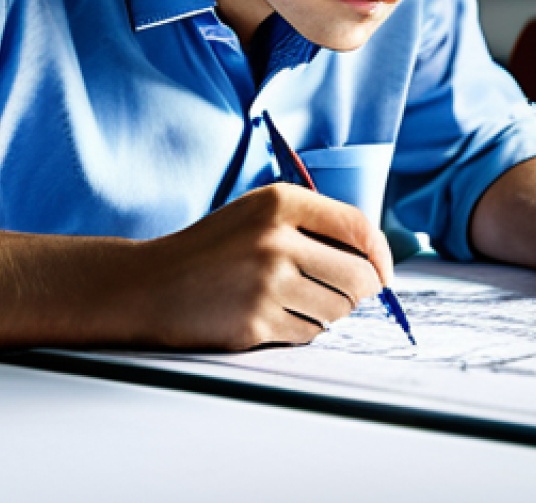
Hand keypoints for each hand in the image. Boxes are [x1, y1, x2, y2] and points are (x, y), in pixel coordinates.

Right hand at [133, 184, 391, 350]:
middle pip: (358, 276)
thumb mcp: (258, 212)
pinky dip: (301, 329)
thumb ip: (312, 223)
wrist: (152, 284)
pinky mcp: (256, 322)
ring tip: (296, 298)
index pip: (358, 227)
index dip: (381, 254)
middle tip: (348, 292)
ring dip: (328, 311)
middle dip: (361, 290)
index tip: (383, 270)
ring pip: (337, 310)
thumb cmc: (212, 248)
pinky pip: (309, 334)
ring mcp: (267, 282)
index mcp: (281, 202)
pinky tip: (272, 314)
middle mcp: (276, 238)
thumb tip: (374, 257)